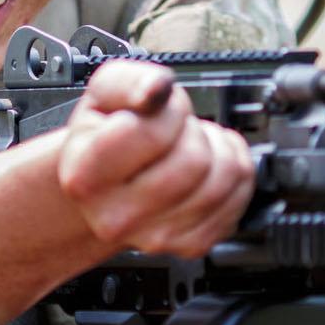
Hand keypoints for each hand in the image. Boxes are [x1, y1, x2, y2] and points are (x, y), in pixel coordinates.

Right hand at [56, 59, 254, 257]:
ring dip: (217, 149)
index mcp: (86, 176)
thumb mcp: (104, 92)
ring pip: (224, 179)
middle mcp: (117, 217)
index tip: (158, 110)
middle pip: (193, 161)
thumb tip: (157, 90)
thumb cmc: (105, 136)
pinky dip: (234, 174)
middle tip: (175, 130)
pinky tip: (207, 167)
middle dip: (193, 131)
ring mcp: (155, 236)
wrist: (103, 188)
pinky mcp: (190, 244)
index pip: (152, 133)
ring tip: (191, 145)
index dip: (167, 110)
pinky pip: (238, 198)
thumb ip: (130, 80)